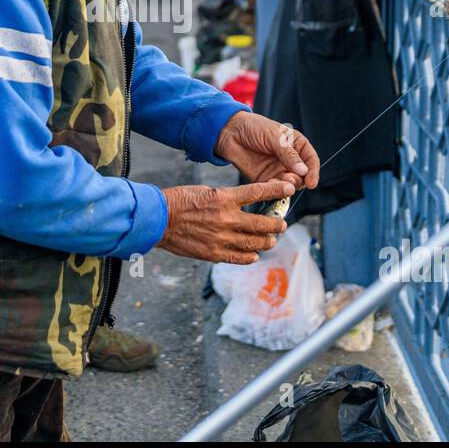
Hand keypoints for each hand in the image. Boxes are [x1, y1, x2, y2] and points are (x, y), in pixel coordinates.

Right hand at [156, 180, 292, 264]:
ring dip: (266, 241)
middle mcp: (227, 219)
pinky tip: (254, 255)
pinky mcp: (214, 253)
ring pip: (254, 243)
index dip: (276, 191)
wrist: (159, 219)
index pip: (258, 193)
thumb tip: (244, 206)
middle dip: (276, 224)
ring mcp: (221, 238)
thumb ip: (227, 200)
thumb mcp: (206, 192)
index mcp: (224, 198)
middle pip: (262, 223)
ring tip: (271, 240)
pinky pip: (238, 257)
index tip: (289, 190)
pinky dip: (249, 257)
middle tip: (281, 224)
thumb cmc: (180, 201)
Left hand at [214, 112, 319, 189]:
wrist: (230, 132)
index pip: (311, 160)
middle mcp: (290, 160)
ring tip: (283, 183)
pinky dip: (274, 190)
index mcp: (296, 145)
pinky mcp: (265, 179)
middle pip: (302, 176)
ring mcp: (277, 170)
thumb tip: (304, 170)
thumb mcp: (274, 136)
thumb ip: (288, 154)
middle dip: (300, 180)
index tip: (311, 182)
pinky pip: (273, 189)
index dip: (313, 172)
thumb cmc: (254, 128)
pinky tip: (271, 187)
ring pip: (289, 184)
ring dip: (288, 186)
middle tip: (293, 180)